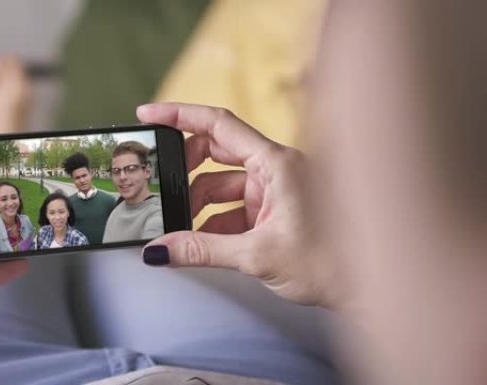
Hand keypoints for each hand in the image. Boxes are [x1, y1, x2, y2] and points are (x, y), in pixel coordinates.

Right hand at [138, 103, 342, 308]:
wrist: (370, 289)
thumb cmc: (332, 265)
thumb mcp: (257, 255)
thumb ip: (202, 250)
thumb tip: (159, 250)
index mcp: (277, 163)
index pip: (219, 124)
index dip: (179, 115)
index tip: (148, 114)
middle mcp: (277, 168)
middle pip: (217, 152)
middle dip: (186, 171)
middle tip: (162, 186)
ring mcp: (277, 189)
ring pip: (223, 184)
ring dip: (199, 204)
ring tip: (179, 227)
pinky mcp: (276, 210)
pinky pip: (235, 206)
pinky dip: (215, 221)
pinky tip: (201, 241)